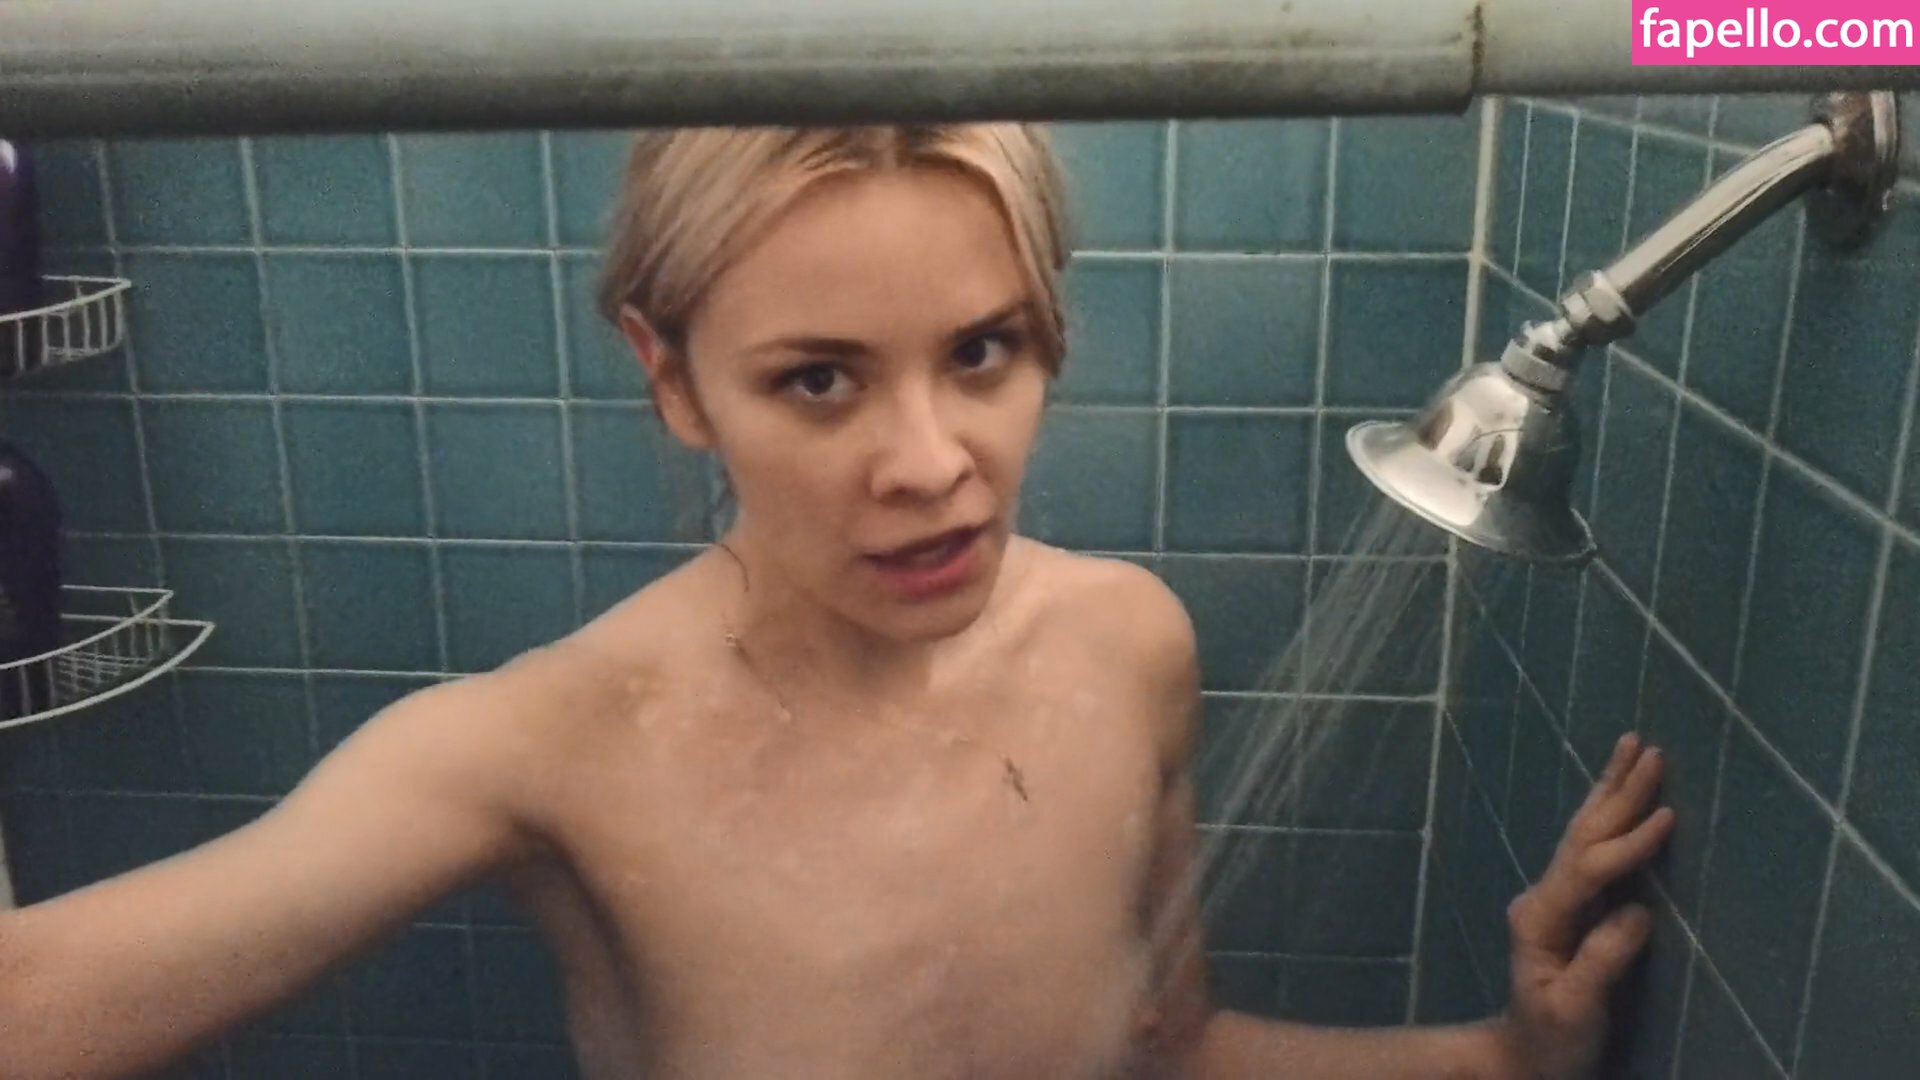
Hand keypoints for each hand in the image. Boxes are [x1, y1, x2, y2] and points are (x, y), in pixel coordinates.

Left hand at [1497, 733, 1674, 1079]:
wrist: (1523, 1057)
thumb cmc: (1551, 1040)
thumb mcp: (1575, 1010)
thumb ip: (1602, 961)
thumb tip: (1638, 912)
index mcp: (1541, 918)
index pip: (1590, 869)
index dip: (1629, 845)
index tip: (1668, 816)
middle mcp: (1543, 898)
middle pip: (1584, 834)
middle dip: (1618, 791)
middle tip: (1648, 748)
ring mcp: (1555, 898)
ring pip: (1585, 832)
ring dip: (1611, 790)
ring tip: (1632, 748)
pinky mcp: (1572, 905)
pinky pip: (1594, 849)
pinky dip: (1610, 816)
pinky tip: (1619, 794)